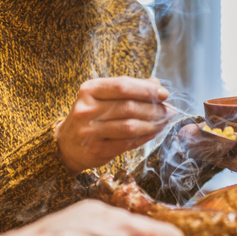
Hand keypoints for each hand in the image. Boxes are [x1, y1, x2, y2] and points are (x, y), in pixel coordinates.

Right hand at [55, 77, 172, 173]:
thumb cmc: (92, 115)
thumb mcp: (104, 96)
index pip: (122, 85)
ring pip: (130, 126)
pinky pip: (127, 143)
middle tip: (170, 111)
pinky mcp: (96, 149)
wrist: (67, 144)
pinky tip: (153, 133)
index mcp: (89, 90)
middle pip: (129, 107)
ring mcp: (89, 131)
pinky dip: (144, 137)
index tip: (164, 94)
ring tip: (164, 122)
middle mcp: (86, 109)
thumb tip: (157, 85)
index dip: (146, 89)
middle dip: (154, 109)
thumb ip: (129, 89)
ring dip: (153, 124)